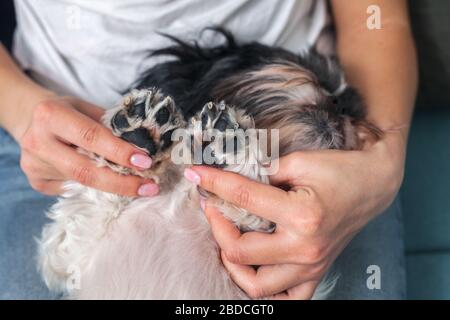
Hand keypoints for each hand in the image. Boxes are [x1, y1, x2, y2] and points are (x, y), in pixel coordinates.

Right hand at [17, 95, 158, 195]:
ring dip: (115, 187)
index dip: (119, 151)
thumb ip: (117, 126)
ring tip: (140, 187)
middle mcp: (37, 141)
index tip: (146, 162)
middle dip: (121, 182)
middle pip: (84, 170)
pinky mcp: (36, 181)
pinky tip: (111, 185)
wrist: (33, 120)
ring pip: (82, 183)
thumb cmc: (71, 114)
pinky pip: (73, 189)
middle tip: (149, 186)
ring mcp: (33, 164)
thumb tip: (152, 139)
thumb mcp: (90, 110)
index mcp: (51, 115)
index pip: (91, 136)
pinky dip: (97, 188)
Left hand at [183, 133, 405, 298]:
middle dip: (217, 226)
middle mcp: (305, 248)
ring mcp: (311, 266)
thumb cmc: (340, 170)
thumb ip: (262, 171)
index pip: (243, 198)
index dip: (215, 182)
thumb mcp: (299, 162)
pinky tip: (255, 270)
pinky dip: (265, 290)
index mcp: (302, 215)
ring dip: (234, 264)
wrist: (373, 185)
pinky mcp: (315, 273)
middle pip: (240, 251)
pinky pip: (287, 299)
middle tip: (213, 206)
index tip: (196, 173)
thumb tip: (229, 177)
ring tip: (229, 240)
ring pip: (257, 286)